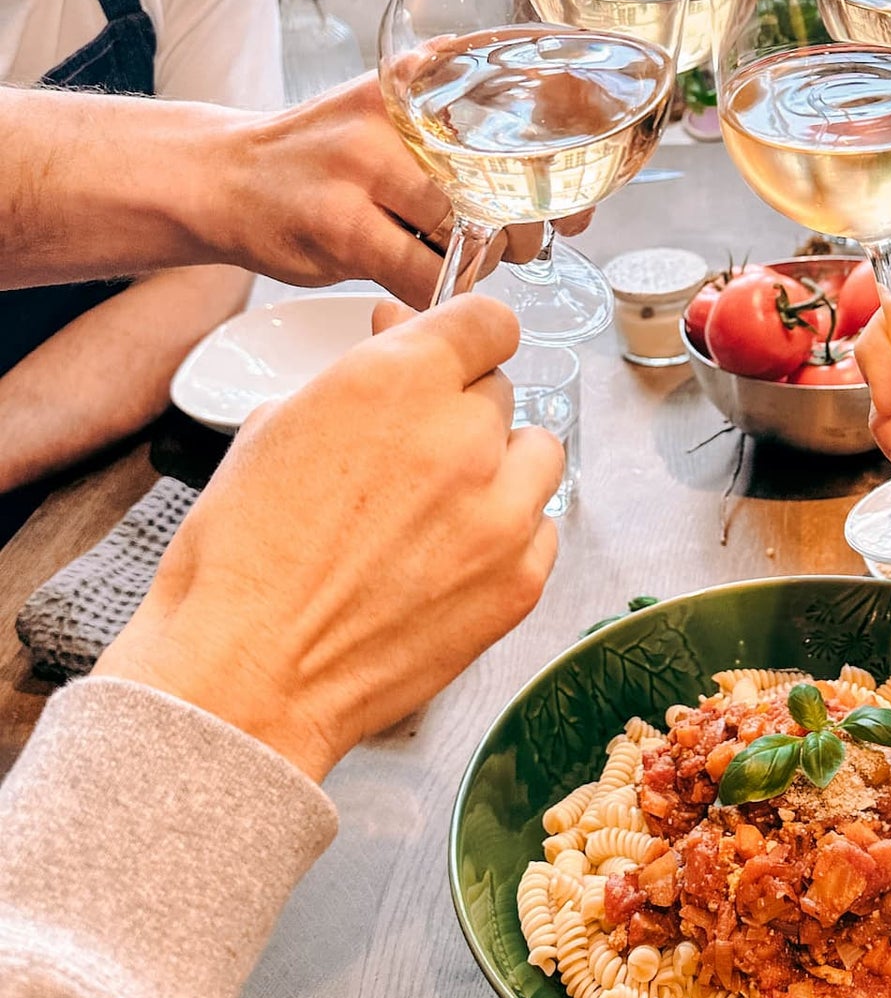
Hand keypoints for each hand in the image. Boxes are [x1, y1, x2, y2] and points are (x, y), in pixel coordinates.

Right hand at [96, 294, 564, 780]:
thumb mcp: (276, 427)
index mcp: (399, 380)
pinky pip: (543, 529)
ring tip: (438, 510)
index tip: (456, 359)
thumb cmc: (240, 554)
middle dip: (461, 415)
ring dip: (500, 469)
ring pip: (538, 454)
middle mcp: (463, 436)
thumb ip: (359, 368)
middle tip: (409, 460)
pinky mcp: (521, 580)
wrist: (245, 676)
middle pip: (501, 394)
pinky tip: (452, 560)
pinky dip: (510, 536)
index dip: (467, 338)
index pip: (488, 321)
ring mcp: (501, 512)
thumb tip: (398, 327)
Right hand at [207, 74, 588, 305]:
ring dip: (481, 261)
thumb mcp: (393, 121)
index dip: (559, 156)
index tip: (579, 194)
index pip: (513, 107)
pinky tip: (425, 284)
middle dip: (524, 225)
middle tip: (517, 245)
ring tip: (463, 262)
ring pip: (465, 228)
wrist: (222, 177)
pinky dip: (436, 289)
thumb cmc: (324, 161)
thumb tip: (570, 204)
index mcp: (415, 82)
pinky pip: (419, 271)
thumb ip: (468, 144)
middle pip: (499, 176)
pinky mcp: (337, 225)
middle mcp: (392, 114)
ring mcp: (361, 167)